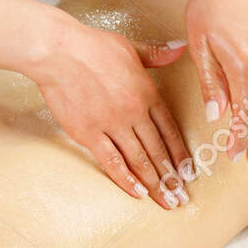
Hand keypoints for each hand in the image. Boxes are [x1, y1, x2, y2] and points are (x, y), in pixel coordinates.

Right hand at [29, 20, 194, 208]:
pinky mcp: (88, 133)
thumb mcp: (130, 47)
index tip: (189, 171)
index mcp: (147, 93)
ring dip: (155, 183)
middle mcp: (134, 113)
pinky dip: (126, 178)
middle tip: (182, 196)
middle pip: (158, 150)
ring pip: (139, 160)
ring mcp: (112, 125)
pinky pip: (111, 161)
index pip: (170, 130)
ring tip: (167, 202)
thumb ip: (156, 54)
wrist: (59, 51)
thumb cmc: (91, 45)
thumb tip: (179, 48)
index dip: (180, 153)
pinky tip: (138, 193)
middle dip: (172, 176)